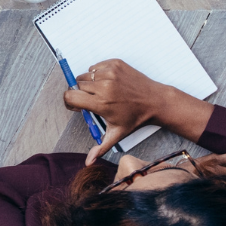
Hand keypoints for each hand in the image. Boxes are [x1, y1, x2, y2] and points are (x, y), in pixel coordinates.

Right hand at [64, 58, 210, 163]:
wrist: (156, 101)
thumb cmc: (135, 118)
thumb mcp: (117, 134)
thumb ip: (100, 147)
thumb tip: (88, 162)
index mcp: (101, 103)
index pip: (70, 96)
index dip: (71, 101)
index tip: (77, 105)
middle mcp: (104, 86)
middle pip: (77, 85)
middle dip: (82, 93)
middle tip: (95, 100)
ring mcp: (110, 73)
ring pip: (85, 75)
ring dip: (90, 83)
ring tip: (103, 91)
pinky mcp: (114, 63)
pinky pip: (95, 66)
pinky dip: (98, 73)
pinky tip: (109, 83)